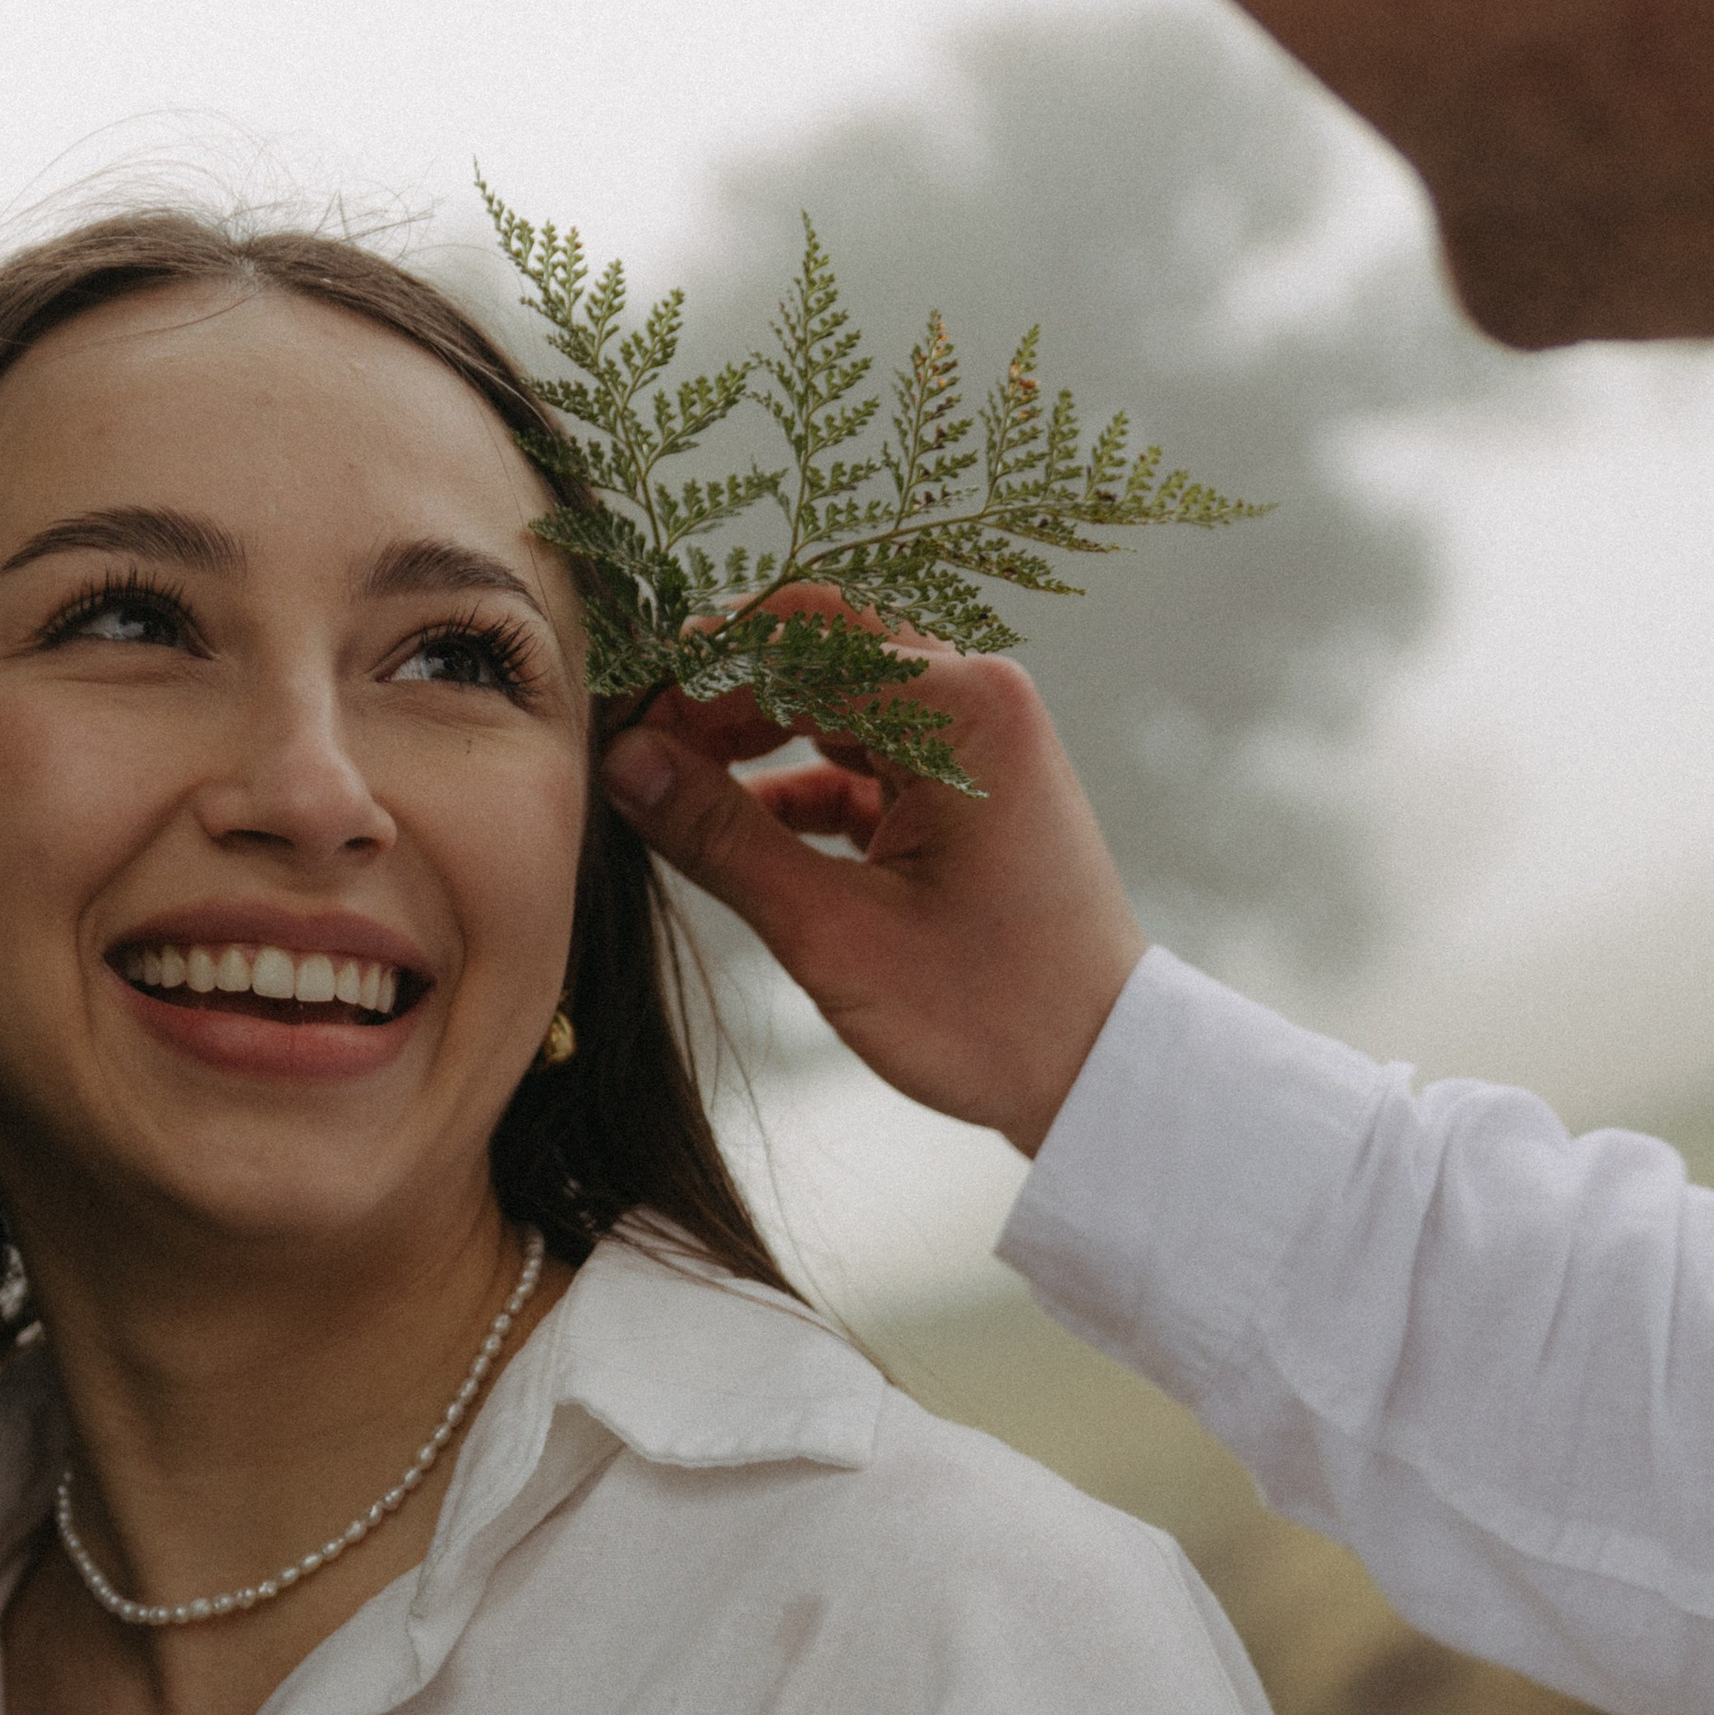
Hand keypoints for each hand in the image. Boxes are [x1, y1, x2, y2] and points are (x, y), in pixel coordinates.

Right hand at [597, 598, 1145, 1157]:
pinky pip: (860, 760)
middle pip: (814, 650)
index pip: (797, 641)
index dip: (695, 672)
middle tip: (632, 744)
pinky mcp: (963, 794)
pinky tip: (729, 827)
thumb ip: (724, 838)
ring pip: (831, 702)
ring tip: (667, 786)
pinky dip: (794, 785)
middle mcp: (974, 702)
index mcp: (961, 708)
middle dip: (718, 692)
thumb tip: (626, 760)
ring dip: (749, 737)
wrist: (1097, 1073)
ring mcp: (973, 746)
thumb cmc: (992, 1014)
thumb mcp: (837, 934)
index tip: (616, 714)